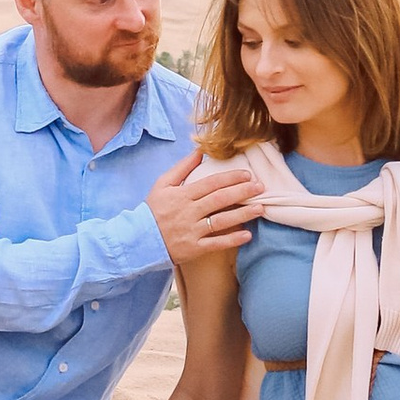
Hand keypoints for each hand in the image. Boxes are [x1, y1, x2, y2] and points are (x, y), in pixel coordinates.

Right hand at [147, 149, 264, 266]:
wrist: (139, 240)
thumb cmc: (153, 210)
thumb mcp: (162, 184)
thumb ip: (182, 168)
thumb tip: (199, 151)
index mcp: (182, 195)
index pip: (211, 184)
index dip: (230, 178)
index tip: (247, 174)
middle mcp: (189, 212)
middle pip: (219, 200)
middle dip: (242, 192)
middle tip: (261, 188)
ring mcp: (192, 231)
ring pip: (221, 221)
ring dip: (242, 215)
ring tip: (260, 209)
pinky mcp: (194, 248)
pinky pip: (215, 244)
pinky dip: (232, 240)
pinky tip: (247, 235)